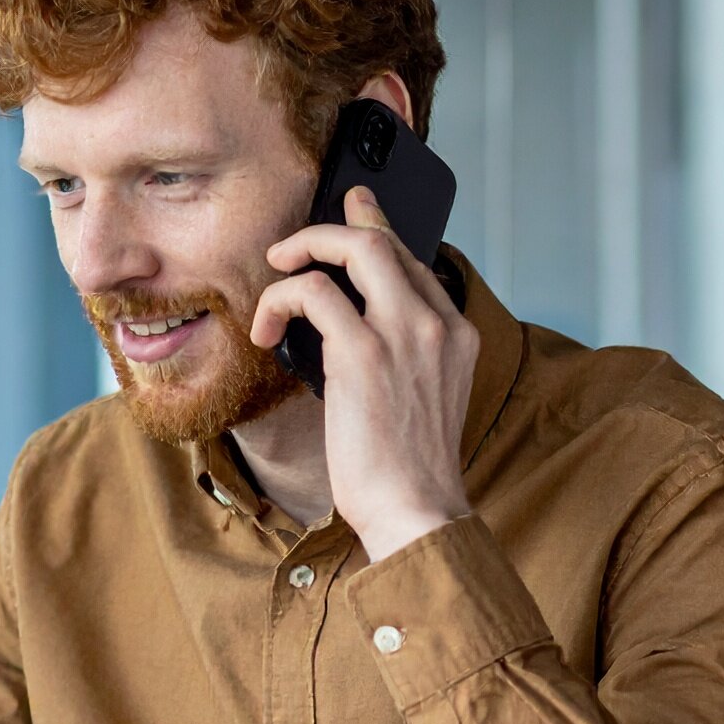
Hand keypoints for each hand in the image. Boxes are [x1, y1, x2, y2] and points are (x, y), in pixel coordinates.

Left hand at [251, 186, 478, 560]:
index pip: (415, 261)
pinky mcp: (363, 353)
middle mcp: (438, 324)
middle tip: (291, 247)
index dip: (375, 230)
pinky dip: (280, 300)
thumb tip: (345, 329)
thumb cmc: (408, 470)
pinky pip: (312, 293)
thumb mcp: (420, 399)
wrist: (417, 512)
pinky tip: (266, 329)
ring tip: (274, 277)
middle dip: (330, 229)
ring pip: (352, 249)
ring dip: (301, 253)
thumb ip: (402, 356)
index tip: (354, 210)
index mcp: (458, 334)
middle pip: (384, 241)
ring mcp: (405, 334)